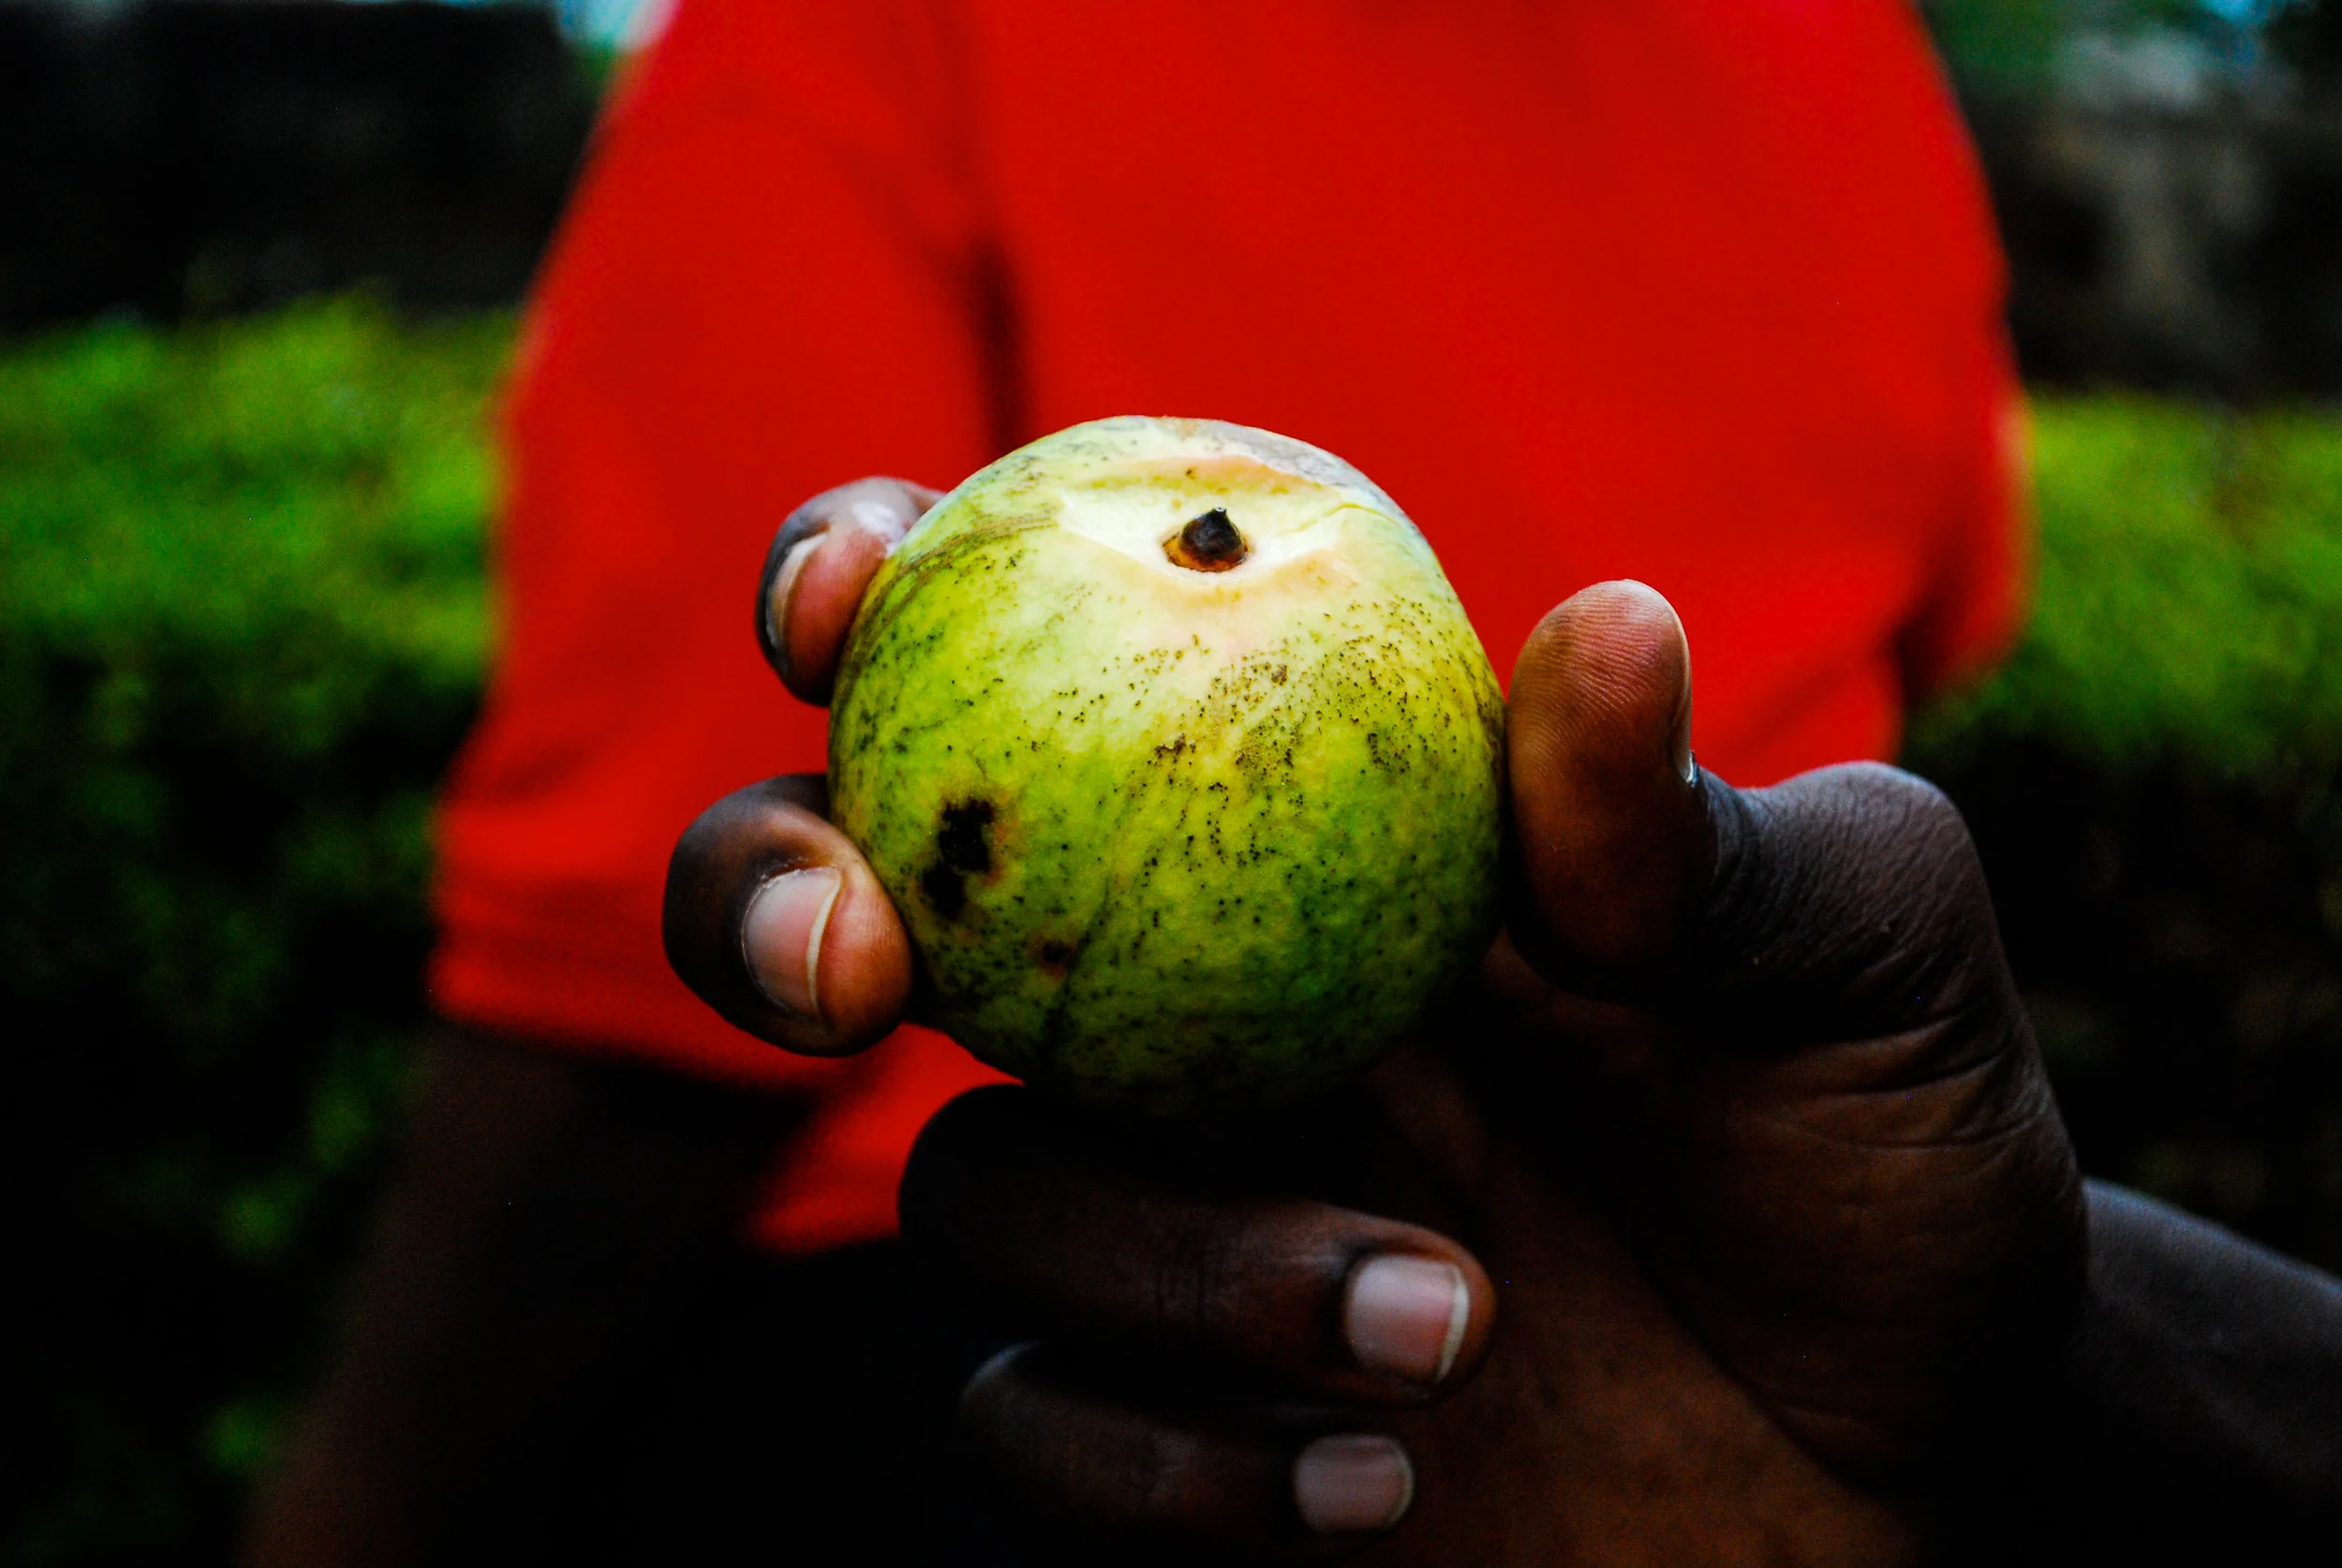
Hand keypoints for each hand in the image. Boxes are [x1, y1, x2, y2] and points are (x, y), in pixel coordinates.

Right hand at [664, 480, 2087, 1563]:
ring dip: (1167, 1260)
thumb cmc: (1889, 1147)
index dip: (880, 582)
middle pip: (858, 898)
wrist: (1916, 1448)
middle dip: (768, 896)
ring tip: (1448, 1322)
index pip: (1040, 649)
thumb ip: (1698, 830)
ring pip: (972, 1194)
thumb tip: (1600, 629)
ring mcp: (1153, 1207)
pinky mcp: (1155, 1419)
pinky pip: (1033, 1427)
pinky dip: (1173, 1462)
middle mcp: (1181, 991)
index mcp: (1303, 811)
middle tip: (848, 959)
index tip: (842, 592)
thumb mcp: (1858, 956)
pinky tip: (1384, 1491)